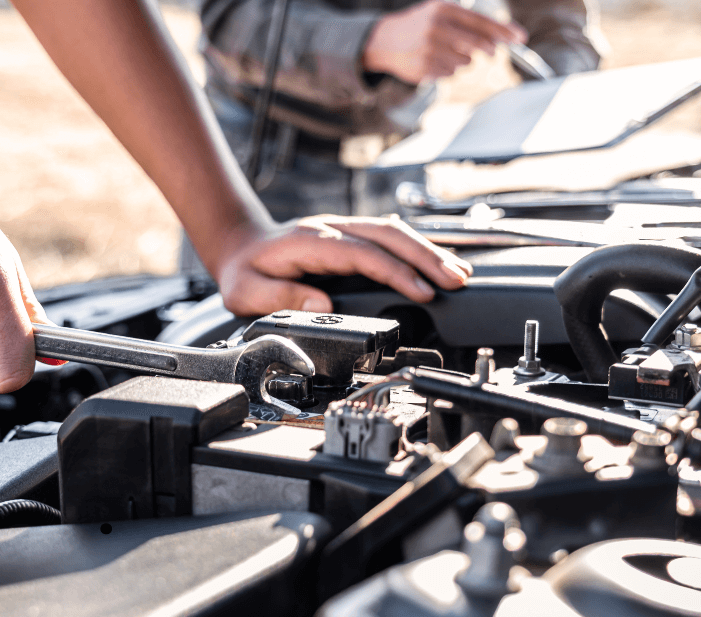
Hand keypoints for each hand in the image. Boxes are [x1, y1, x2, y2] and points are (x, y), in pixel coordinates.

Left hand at [213, 216, 472, 315]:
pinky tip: (440, 262)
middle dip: (427, 257)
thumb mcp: (247, 292)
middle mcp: (332, 229)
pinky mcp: (352, 235)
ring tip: (460, 274)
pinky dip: (418, 249)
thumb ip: (280, 297)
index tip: (422, 291)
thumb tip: (320, 303)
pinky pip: (390, 237)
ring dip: (429, 251)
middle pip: (389, 234)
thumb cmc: (245, 271)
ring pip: (395, 232)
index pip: (364, 253)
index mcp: (310, 242)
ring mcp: (344, 228)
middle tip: (456, 281)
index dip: (396, 272)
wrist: (240, 246)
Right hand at [362, 0, 525, 83]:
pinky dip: (447, 69)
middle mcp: (437, 28)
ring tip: (445, 52)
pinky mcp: (424, 67)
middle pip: (478, 44)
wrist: (384, 40)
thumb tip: (499, 38)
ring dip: (463, 60)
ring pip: (465, 62)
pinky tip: (433, 61)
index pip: (481, 21)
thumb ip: (467, 22)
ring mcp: (430, 49)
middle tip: (491, 52)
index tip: (520, 38)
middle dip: (489, 49)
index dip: (503, 31)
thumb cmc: (420, 25)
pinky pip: (450, 73)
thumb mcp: (440, 12)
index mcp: (443, 10)